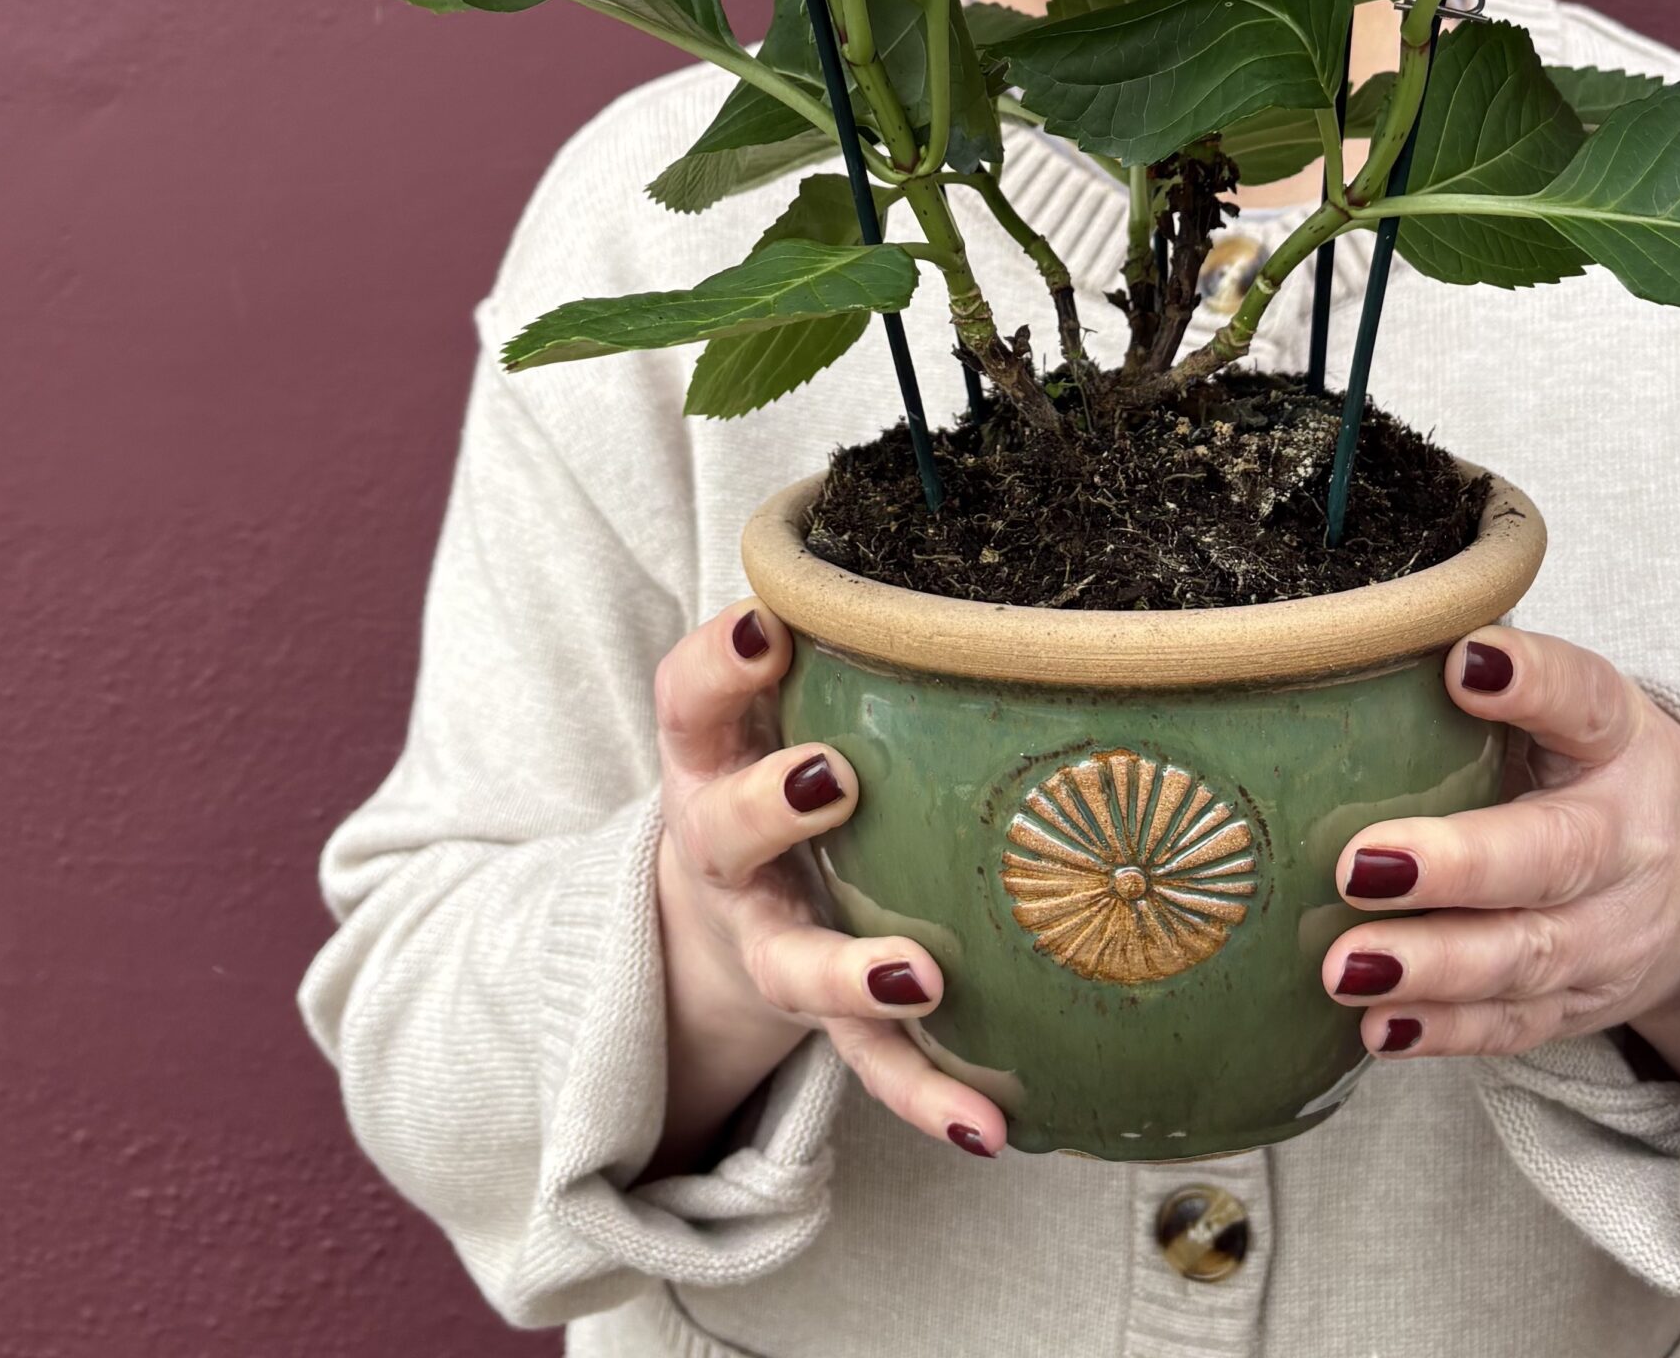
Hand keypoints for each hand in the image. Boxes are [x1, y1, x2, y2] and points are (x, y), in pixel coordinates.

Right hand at [647, 601, 1003, 1172]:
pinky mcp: (818, 1015)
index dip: (717, 661)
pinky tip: (989, 1126)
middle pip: (725, 829)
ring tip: (919, 976)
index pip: (689, 697)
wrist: (712, 914)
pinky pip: (869, 1060)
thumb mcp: (775, 694)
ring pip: (792, 963)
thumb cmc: (772, 758)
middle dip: (770, 804)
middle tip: (831, 778)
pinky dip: (926, 1096)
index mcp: (711, 753)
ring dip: (848, 972)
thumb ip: (839, 630)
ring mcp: (766, 939)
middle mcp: (724, 849)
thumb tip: (959, 552)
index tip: (765, 628)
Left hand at [1323, 626, 1679, 1091]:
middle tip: (1358, 865)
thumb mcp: (1572, 708)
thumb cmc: (1594, 769)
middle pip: (1552, 857)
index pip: (1583, 700)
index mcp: (1618, 740)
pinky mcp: (1583, 1005)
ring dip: (1432, 967)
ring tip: (1346, 965)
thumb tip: (1370, 631)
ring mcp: (1611, 935)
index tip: (1463, 663)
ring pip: (1526, 956)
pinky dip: (1447, 1033)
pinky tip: (1380, 1027)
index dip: (1531, 680)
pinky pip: (1515, 1026)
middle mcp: (1627, 840)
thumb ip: (1501, 680)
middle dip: (1456, 867)